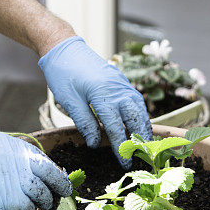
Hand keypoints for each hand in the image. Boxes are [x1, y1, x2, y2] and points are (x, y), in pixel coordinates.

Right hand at [0, 131, 71, 209]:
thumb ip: (6, 156)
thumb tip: (26, 170)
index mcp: (11, 145)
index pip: (42, 158)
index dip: (54, 171)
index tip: (59, 180)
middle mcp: (16, 159)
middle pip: (50, 173)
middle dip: (61, 185)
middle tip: (64, 193)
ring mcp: (14, 178)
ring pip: (43, 194)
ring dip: (44, 202)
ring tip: (41, 206)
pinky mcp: (7, 198)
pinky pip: (28, 209)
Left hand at [39, 36, 152, 167]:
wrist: (64, 47)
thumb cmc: (63, 74)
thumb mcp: (69, 101)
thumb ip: (84, 122)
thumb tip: (94, 144)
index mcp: (103, 94)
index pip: (115, 127)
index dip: (120, 146)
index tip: (124, 162)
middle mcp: (117, 89)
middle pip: (135, 118)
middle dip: (140, 138)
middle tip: (142, 156)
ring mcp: (122, 84)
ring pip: (139, 109)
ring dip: (143, 126)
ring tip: (146, 144)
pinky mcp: (121, 81)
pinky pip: (136, 101)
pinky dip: (140, 115)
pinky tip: (139, 125)